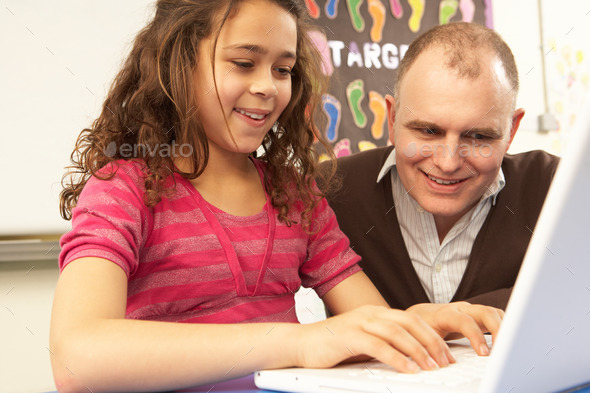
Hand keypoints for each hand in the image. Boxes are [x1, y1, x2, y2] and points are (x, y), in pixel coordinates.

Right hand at [295, 305, 453, 372]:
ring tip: (433, 367)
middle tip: (446, 361)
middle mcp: (370, 313)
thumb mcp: (363, 342)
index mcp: (376, 313)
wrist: (299, 344)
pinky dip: (397, 358)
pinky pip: (378, 346)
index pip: (412, 319)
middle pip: (410, 322)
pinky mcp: (348, 336)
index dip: (432, 336)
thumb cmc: (331, 346)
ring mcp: (358, 322)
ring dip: (418, 351)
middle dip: (432, 342)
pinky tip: (408, 370)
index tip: (446, 354)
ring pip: (397, 333)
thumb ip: (383, 345)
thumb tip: (411, 360)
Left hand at [406, 301, 503, 355]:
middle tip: (504, 349)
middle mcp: (460, 308)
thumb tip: (444, 363)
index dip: (476, 336)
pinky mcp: (477, 316)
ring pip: (493, 313)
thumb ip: (433, 347)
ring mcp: (470, 310)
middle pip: (485, 312)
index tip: (484, 354)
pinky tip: (507, 342)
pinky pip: (495, 317)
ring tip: (509, 348)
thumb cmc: (420, 327)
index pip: (464, 321)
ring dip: (504, 328)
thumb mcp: (422, 337)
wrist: (419, 315)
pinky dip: (504, 327)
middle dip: (498, 329)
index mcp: (445, 313)